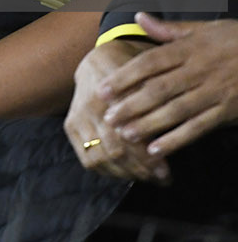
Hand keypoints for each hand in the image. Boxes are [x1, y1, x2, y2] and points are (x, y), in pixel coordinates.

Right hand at [64, 36, 165, 181]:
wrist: (98, 62)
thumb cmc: (131, 72)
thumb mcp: (146, 79)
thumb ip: (155, 102)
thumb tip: (170, 130)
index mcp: (108, 93)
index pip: (126, 136)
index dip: (146, 157)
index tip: (167, 171)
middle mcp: (89, 106)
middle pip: (113, 150)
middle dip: (140, 169)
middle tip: (162, 179)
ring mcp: (77, 117)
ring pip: (100, 158)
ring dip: (126, 173)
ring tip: (148, 178)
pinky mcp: (71, 127)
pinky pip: (88, 159)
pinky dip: (109, 171)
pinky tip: (127, 174)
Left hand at [99, 13, 237, 161]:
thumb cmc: (236, 40)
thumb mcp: (204, 28)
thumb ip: (169, 28)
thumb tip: (138, 17)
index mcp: (188, 50)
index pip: (149, 63)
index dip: (124, 77)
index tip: (103, 90)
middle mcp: (198, 71)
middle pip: (158, 90)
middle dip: (131, 105)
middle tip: (107, 118)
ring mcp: (213, 92)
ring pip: (176, 111)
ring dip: (149, 124)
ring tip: (126, 135)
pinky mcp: (227, 111)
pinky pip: (199, 127)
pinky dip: (177, 139)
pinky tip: (157, 149)